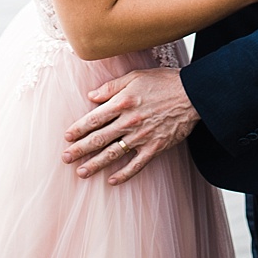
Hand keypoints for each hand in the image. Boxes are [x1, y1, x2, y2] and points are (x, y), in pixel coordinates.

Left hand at [62, 67, 198, 183]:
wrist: (192, 94)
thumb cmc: (163, 82)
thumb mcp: (135, 76)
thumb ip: (111, 87)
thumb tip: (91, 96)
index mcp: (122, 102)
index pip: (94, 119)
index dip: (78, 129)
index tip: (66, 137)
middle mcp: (129, 121)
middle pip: (99, 138)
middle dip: (80, 149)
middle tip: (65, 158)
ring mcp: (141, 137)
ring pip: (113, 154)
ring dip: (95, 164)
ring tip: (81, 172)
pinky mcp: (155, 148)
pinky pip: (136, 165)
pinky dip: (123, 174)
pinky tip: (111, 181)